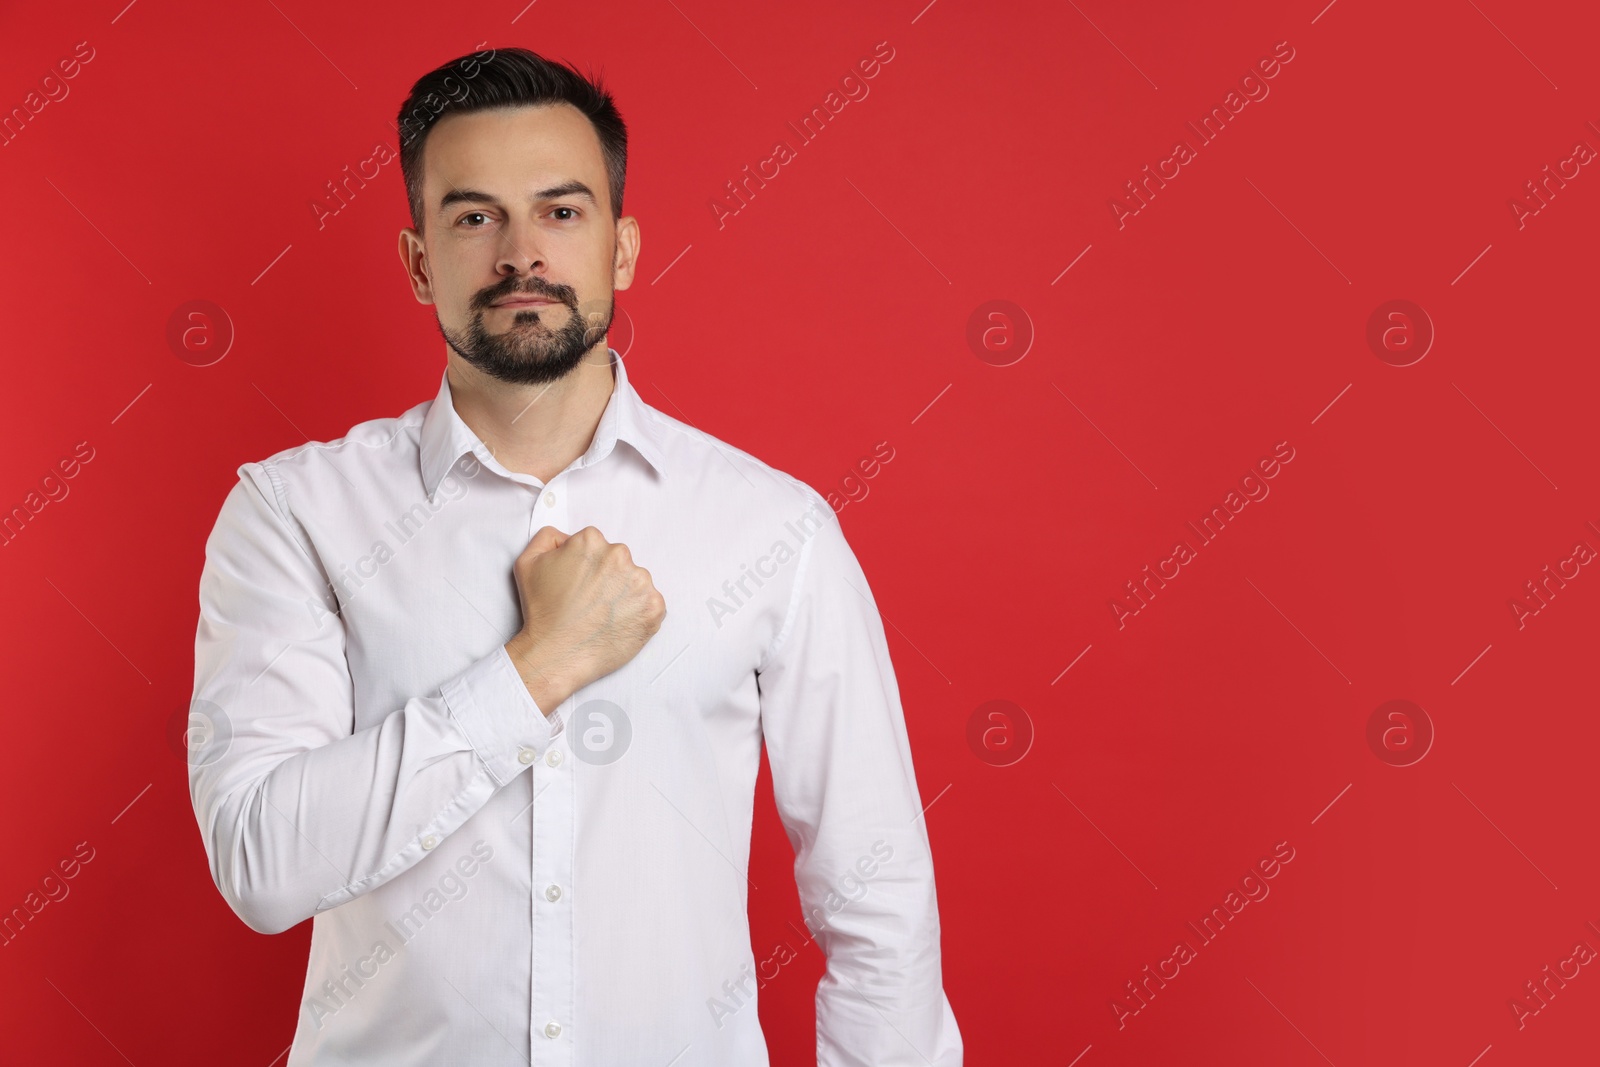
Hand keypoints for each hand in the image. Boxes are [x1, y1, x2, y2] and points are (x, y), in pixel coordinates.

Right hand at [503, 525, 665, 713]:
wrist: (556, 654)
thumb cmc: (542, 611)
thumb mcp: (528, 562)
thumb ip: (548, 538)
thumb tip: (567, 538)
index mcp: (591, 541)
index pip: (595, 546)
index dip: (585, 566)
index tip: (579, 584)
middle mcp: (619, 556)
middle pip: (617, 561)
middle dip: (607, 578)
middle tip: (590, 602)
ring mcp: (640, 582)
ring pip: (635, 582)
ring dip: (623, 595)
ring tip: (602, 615)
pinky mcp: (654, 606)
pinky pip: (650, 604)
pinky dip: (638, 613)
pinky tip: (617, 624)